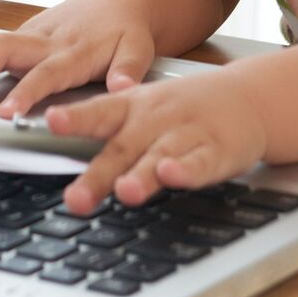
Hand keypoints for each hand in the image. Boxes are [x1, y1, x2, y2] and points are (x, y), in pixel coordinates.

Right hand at [0, 0, 157, 119]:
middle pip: (5, 50)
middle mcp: (46, 39)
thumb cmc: (127, 28)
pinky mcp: (19, 35)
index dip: (26, 92)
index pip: (46, 72)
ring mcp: (28, 35)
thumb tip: (123, 87)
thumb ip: (130, 69)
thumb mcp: (140, 49)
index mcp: (75, 50)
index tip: (7, 112)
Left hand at [44, 72, 267, 213]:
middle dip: (98, 175)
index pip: (100, 112)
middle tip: (75, 199)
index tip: (52, 120)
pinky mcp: (217, 151)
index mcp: (133, 107)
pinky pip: (201, 162)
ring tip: (125, 192)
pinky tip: (175, 177)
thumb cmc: (184, 109)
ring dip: (142, 175)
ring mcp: (187, 134)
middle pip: (123, 147)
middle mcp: (156, 119)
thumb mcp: (141, 109)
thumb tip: (51, 143)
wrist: (246, 97)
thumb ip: (104, 128)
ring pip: (160, 156)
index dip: (76, 117)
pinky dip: (188, 171)